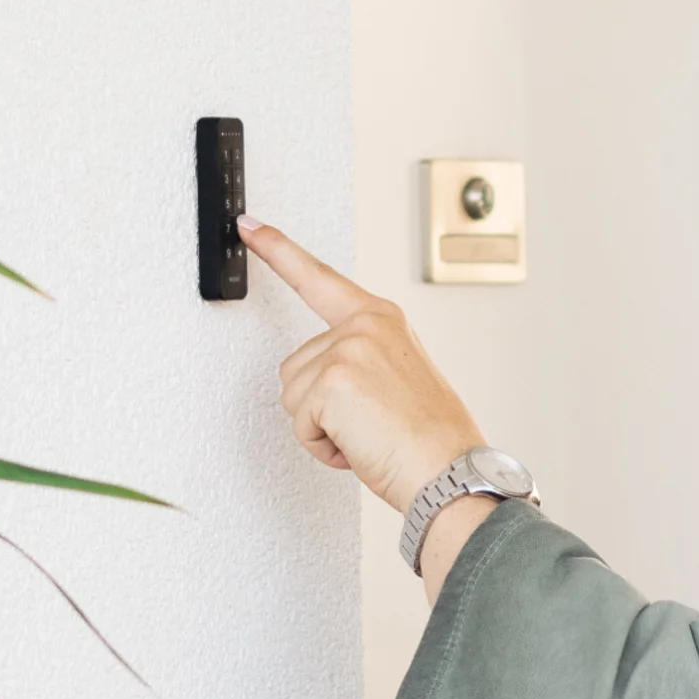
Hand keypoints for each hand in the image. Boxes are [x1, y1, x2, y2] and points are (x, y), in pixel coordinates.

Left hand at [242, 217, 485, 516]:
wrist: (450, 471)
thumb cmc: (431, 440)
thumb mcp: (398, 379)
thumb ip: (360, 361)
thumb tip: (323, 384)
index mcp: (381, 319)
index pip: (318, 279)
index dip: (278, 250)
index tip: (249, 227)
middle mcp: (363, 325)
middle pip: (296, 366)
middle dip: (319, 404)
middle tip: (369, 423)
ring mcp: (346, 349)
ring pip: (292, 396)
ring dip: (321, 427)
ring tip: (368, 435)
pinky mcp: (330, 380)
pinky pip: (299, 423)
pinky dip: (322, 446)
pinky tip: (358, 446)